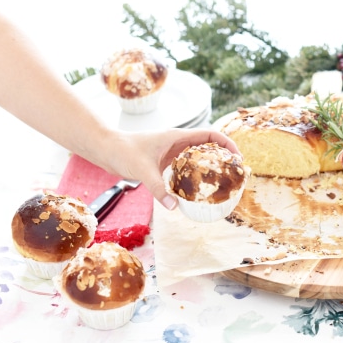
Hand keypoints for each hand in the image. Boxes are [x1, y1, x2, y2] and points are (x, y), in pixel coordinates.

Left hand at [93, 127, 239, 209]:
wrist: (105, 148)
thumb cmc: (122, 151)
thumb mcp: (142, 170)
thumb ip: (158, 188)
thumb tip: (174, 208)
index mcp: (176, 136)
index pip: (210, 135)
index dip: (227, 143)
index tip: (237, 157)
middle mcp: (176, 142)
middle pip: (208, 145)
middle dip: (223, 156)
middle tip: (234, 173)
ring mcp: (171, 151)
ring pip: (197, 156)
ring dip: (211, 165)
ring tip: (222, 181)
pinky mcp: (164, 160)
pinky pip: (185, 165)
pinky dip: (195, 174)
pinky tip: (197, 189)